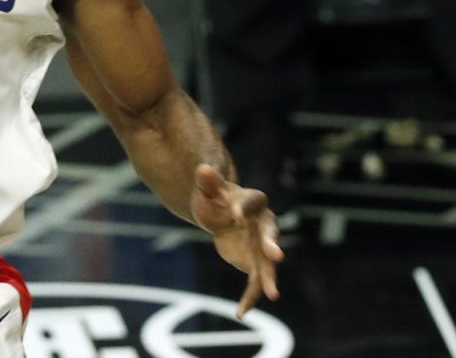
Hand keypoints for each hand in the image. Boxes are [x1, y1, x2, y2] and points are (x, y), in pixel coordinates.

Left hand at [190, 164, 283, 317]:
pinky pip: (254, 283)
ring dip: (270, 278)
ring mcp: (262, 246)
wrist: (220, 213)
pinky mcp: (255, 263)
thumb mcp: (207, 189)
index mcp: (253, 202)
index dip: (244, 208)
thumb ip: (207, 181)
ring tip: (273, 294)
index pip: (252, 203)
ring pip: (268, 264)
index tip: (234, 213)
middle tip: (278, 256)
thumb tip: (203, 169)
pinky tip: (240, 313)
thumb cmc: (215, 197)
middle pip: (270, 235)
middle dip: (273, 245)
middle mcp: (264, 225)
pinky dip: (249, 298)